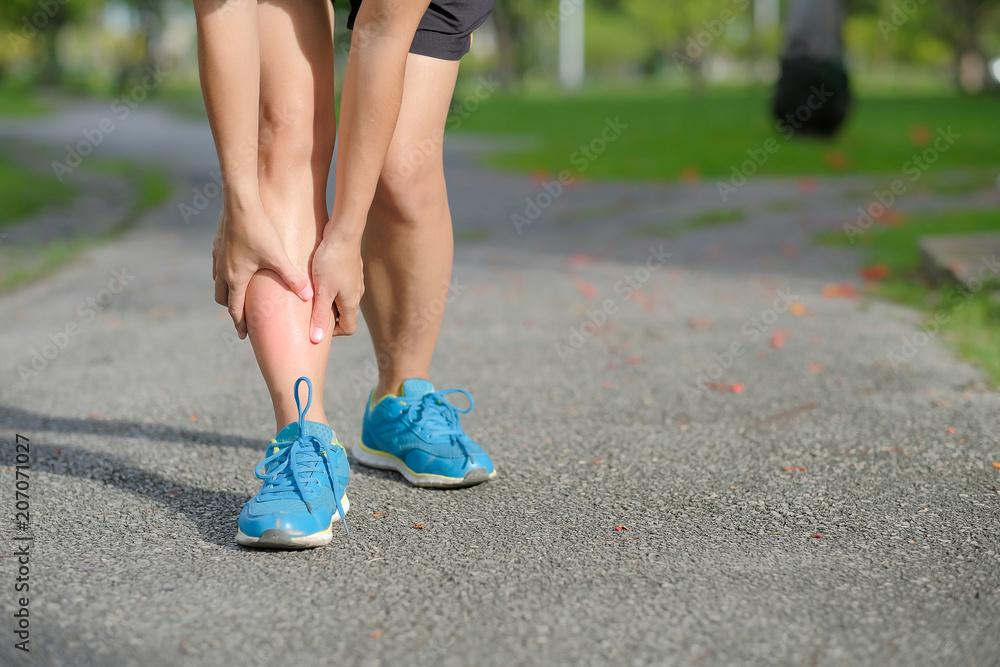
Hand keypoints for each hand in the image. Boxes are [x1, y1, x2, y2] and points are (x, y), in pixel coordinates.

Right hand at [212, 199, 312, 338]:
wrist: (238, 203)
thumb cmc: (259, 230)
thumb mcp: (278, 256)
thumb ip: (293, 277)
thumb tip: (309, 296)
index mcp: (236, 278)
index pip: (235, 309)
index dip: (240, 323)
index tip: (244, 336)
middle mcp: (222, 270)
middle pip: (222, 297)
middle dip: (231, 308)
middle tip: (240, 317)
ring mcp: (217, 256)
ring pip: (217, 281)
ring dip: (226, 290)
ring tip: (237, 294)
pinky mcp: (217, 243)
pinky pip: (218, 265)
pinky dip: (224, 272)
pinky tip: (235, 266)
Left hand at [309, 232, 364, 342]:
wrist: (343, 233)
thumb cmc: (331, 261)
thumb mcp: (322, 291)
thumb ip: (319, 315)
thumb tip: (316, 340)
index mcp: (351, 303)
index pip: (348, 329)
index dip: (333, 331)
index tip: (316, 324)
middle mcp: (357, 294)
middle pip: (346, 315)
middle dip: (330, 317)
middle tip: (312, 310)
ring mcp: (355, 281)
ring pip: (344, 299)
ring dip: (330, 301)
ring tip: (314, 293)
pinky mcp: (351, 270)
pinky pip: (343, 286)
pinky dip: (332, 288)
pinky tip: (319, 277)